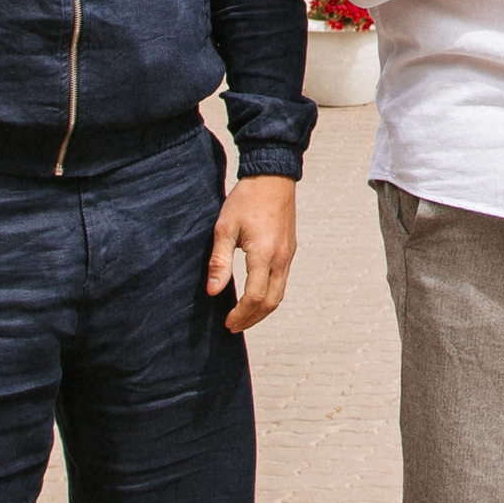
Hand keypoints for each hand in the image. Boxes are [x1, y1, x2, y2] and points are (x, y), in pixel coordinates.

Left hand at [207, 175, 296, 333]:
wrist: (272, 176)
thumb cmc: (246, 199)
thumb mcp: (224, 229)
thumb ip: (220, 262)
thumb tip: (213, 291)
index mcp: (264, 255)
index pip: (255, 297)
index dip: (241, 314)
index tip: (227, 322)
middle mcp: (281, 258)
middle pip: (272, 302)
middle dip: (253, 318)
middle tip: (234, 326)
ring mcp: (289, 255)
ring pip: (279, 293)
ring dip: (262, 309)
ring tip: (244, 316)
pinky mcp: (290, 249)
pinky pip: (282, 280)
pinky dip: (270, 295)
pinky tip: (256, 294)